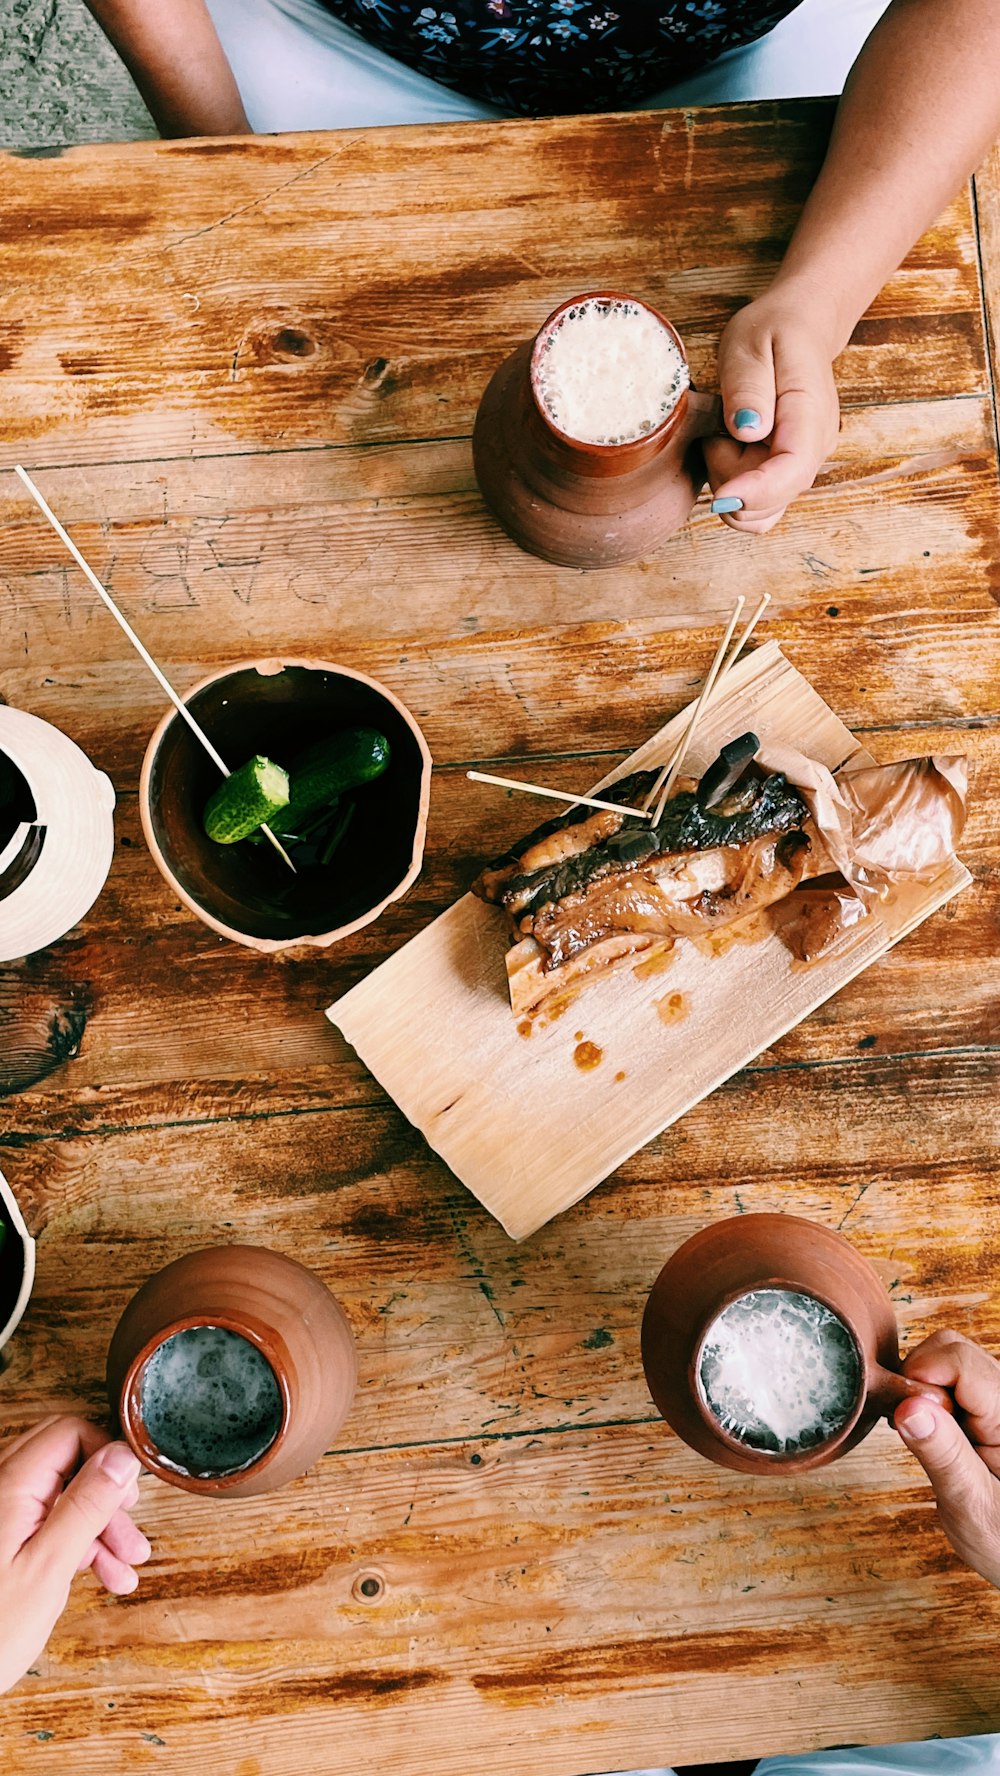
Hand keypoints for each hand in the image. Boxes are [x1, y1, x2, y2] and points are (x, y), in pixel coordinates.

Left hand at [0, 1417, 150, 1693]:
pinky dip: (75, 1545)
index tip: (130, 1494)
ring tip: (128, 1566)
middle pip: (67, 1464)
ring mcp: (0, 1518)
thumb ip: (86, 1506)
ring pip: (59, 1497)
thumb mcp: (48, 1569)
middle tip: (132, 1531)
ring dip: (97, 1527)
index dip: (106, 1457)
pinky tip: (105, 1576)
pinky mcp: (1, 1543)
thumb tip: (122, 1456)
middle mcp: (1, 1492)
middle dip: (106, 1497)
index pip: (69, 1434)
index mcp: (9, 1487)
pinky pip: (44, 1525)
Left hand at [703, 282, 841, 533]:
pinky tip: (729, 452)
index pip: (793, 470)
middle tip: (718, 426)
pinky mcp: (788, 473)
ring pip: (761, 510)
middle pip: (769, 498)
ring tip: (725, 434)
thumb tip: (747, 432)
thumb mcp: (748, 346)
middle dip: (729, 475)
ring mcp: (804, 464)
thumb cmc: (773, 332)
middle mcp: (815, 448)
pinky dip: (735, 489)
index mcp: (810, 414)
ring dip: (729, 483)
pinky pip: (759, 506)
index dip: (756, 491)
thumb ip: (747, 388)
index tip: (721, 495)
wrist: (800, 328)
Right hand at [894, 1330, 999, 1587]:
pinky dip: (932, 1396)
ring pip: (948, 1357)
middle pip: (951, 1349)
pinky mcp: (989, 1404)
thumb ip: (942, 1453)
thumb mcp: (970, 1505)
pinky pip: (952, 1378)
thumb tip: (908, 1406)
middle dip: (919, 1380)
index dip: (921, 1379)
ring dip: (925, 1389)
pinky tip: (937, 1433)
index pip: (958, 1360)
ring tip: (931, 1439)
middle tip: (918, 1432)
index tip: (906, 1419)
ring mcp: (999, 1398)